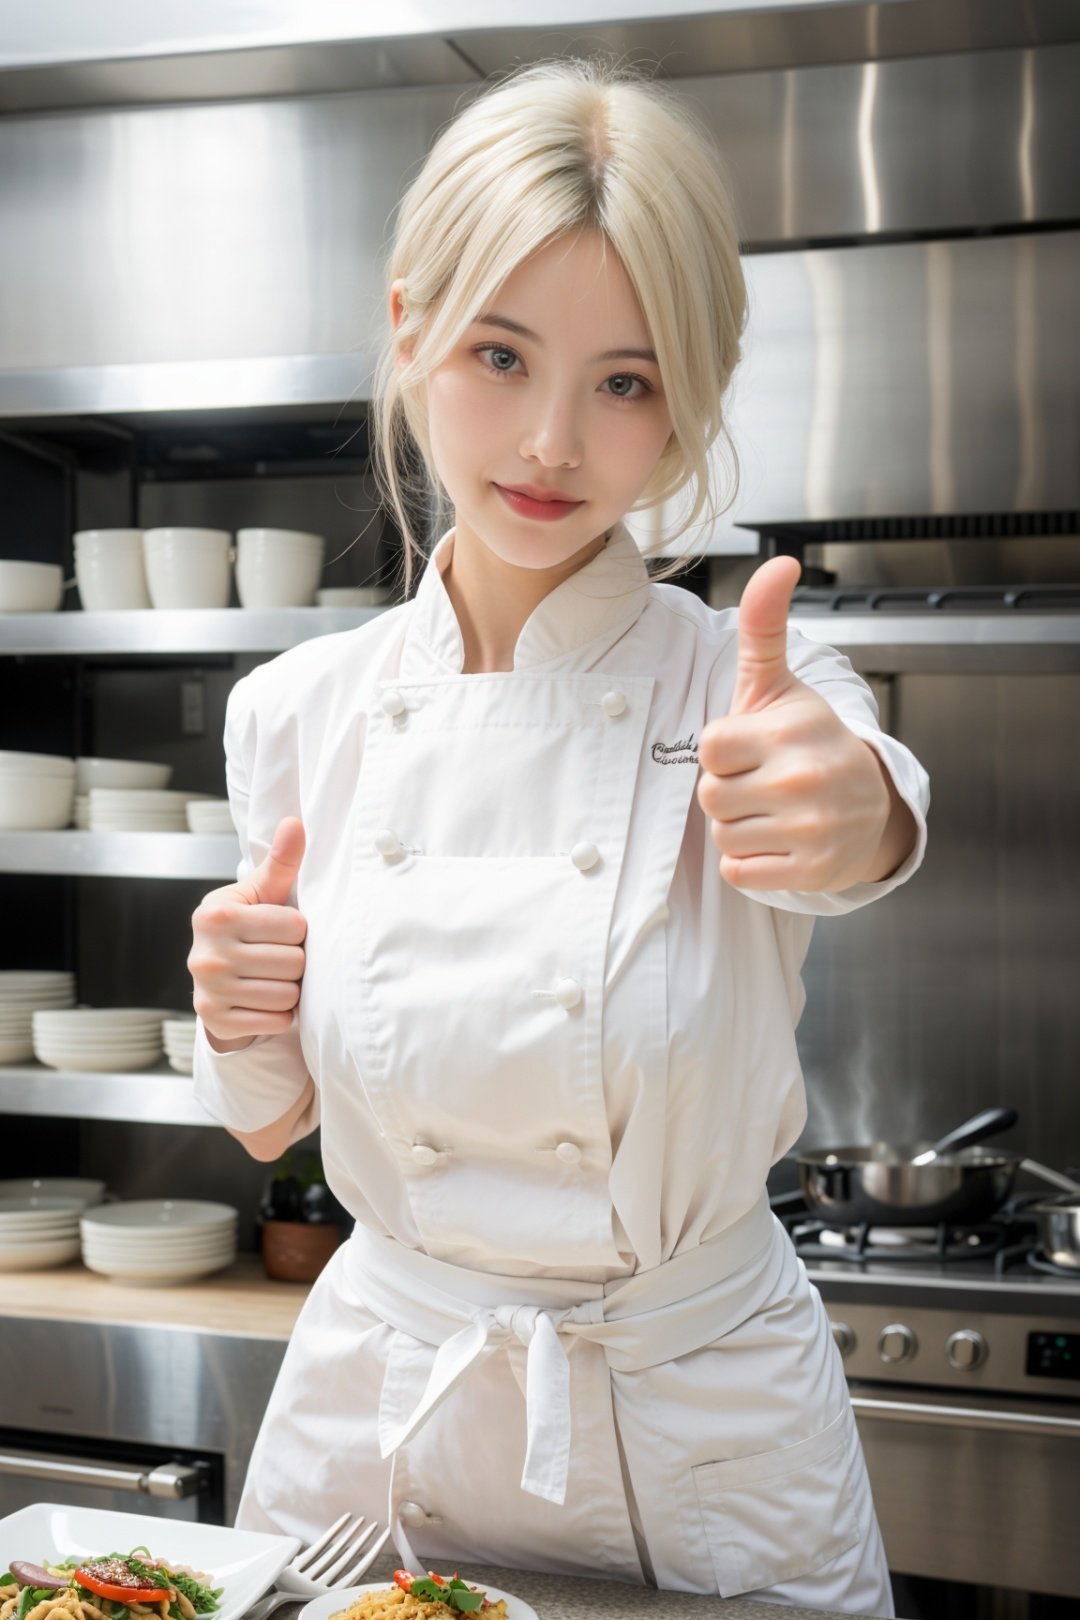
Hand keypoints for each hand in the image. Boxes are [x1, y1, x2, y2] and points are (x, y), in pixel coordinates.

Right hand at [188, 816, 307, 1051]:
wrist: (215, 979)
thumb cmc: (247, 927)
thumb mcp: (261, 894)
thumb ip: (281, 861)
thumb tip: (295, 823)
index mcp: (217, 915)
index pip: (295, 926)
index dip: (296, 930)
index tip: (279, 932)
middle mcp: (206, 953)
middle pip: (293, 963)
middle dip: (294, 962)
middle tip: (276, 958)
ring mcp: (208, 990)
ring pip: (287, 995)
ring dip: (289, 989)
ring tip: (271, 978)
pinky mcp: (216, 1020)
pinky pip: (275, 1020)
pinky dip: (278, 1014)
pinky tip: (263, 1000)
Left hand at [697, 557, 905, 891]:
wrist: (869, 807)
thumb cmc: (809, 741)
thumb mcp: (781, 684)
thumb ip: (763, 625)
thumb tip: (780, 561)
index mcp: (790, 732)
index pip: (708, 749)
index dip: (722, 752)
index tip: (752, 748)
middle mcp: (802, 780)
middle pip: (710, 798)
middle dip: (728, 793)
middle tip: (764, 783)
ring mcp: (811, 829)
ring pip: (722, 837)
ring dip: (738, 829)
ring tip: (773, 812)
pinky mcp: (812, 871)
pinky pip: (739, 873)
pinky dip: (750, 864)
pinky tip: (779, 842)